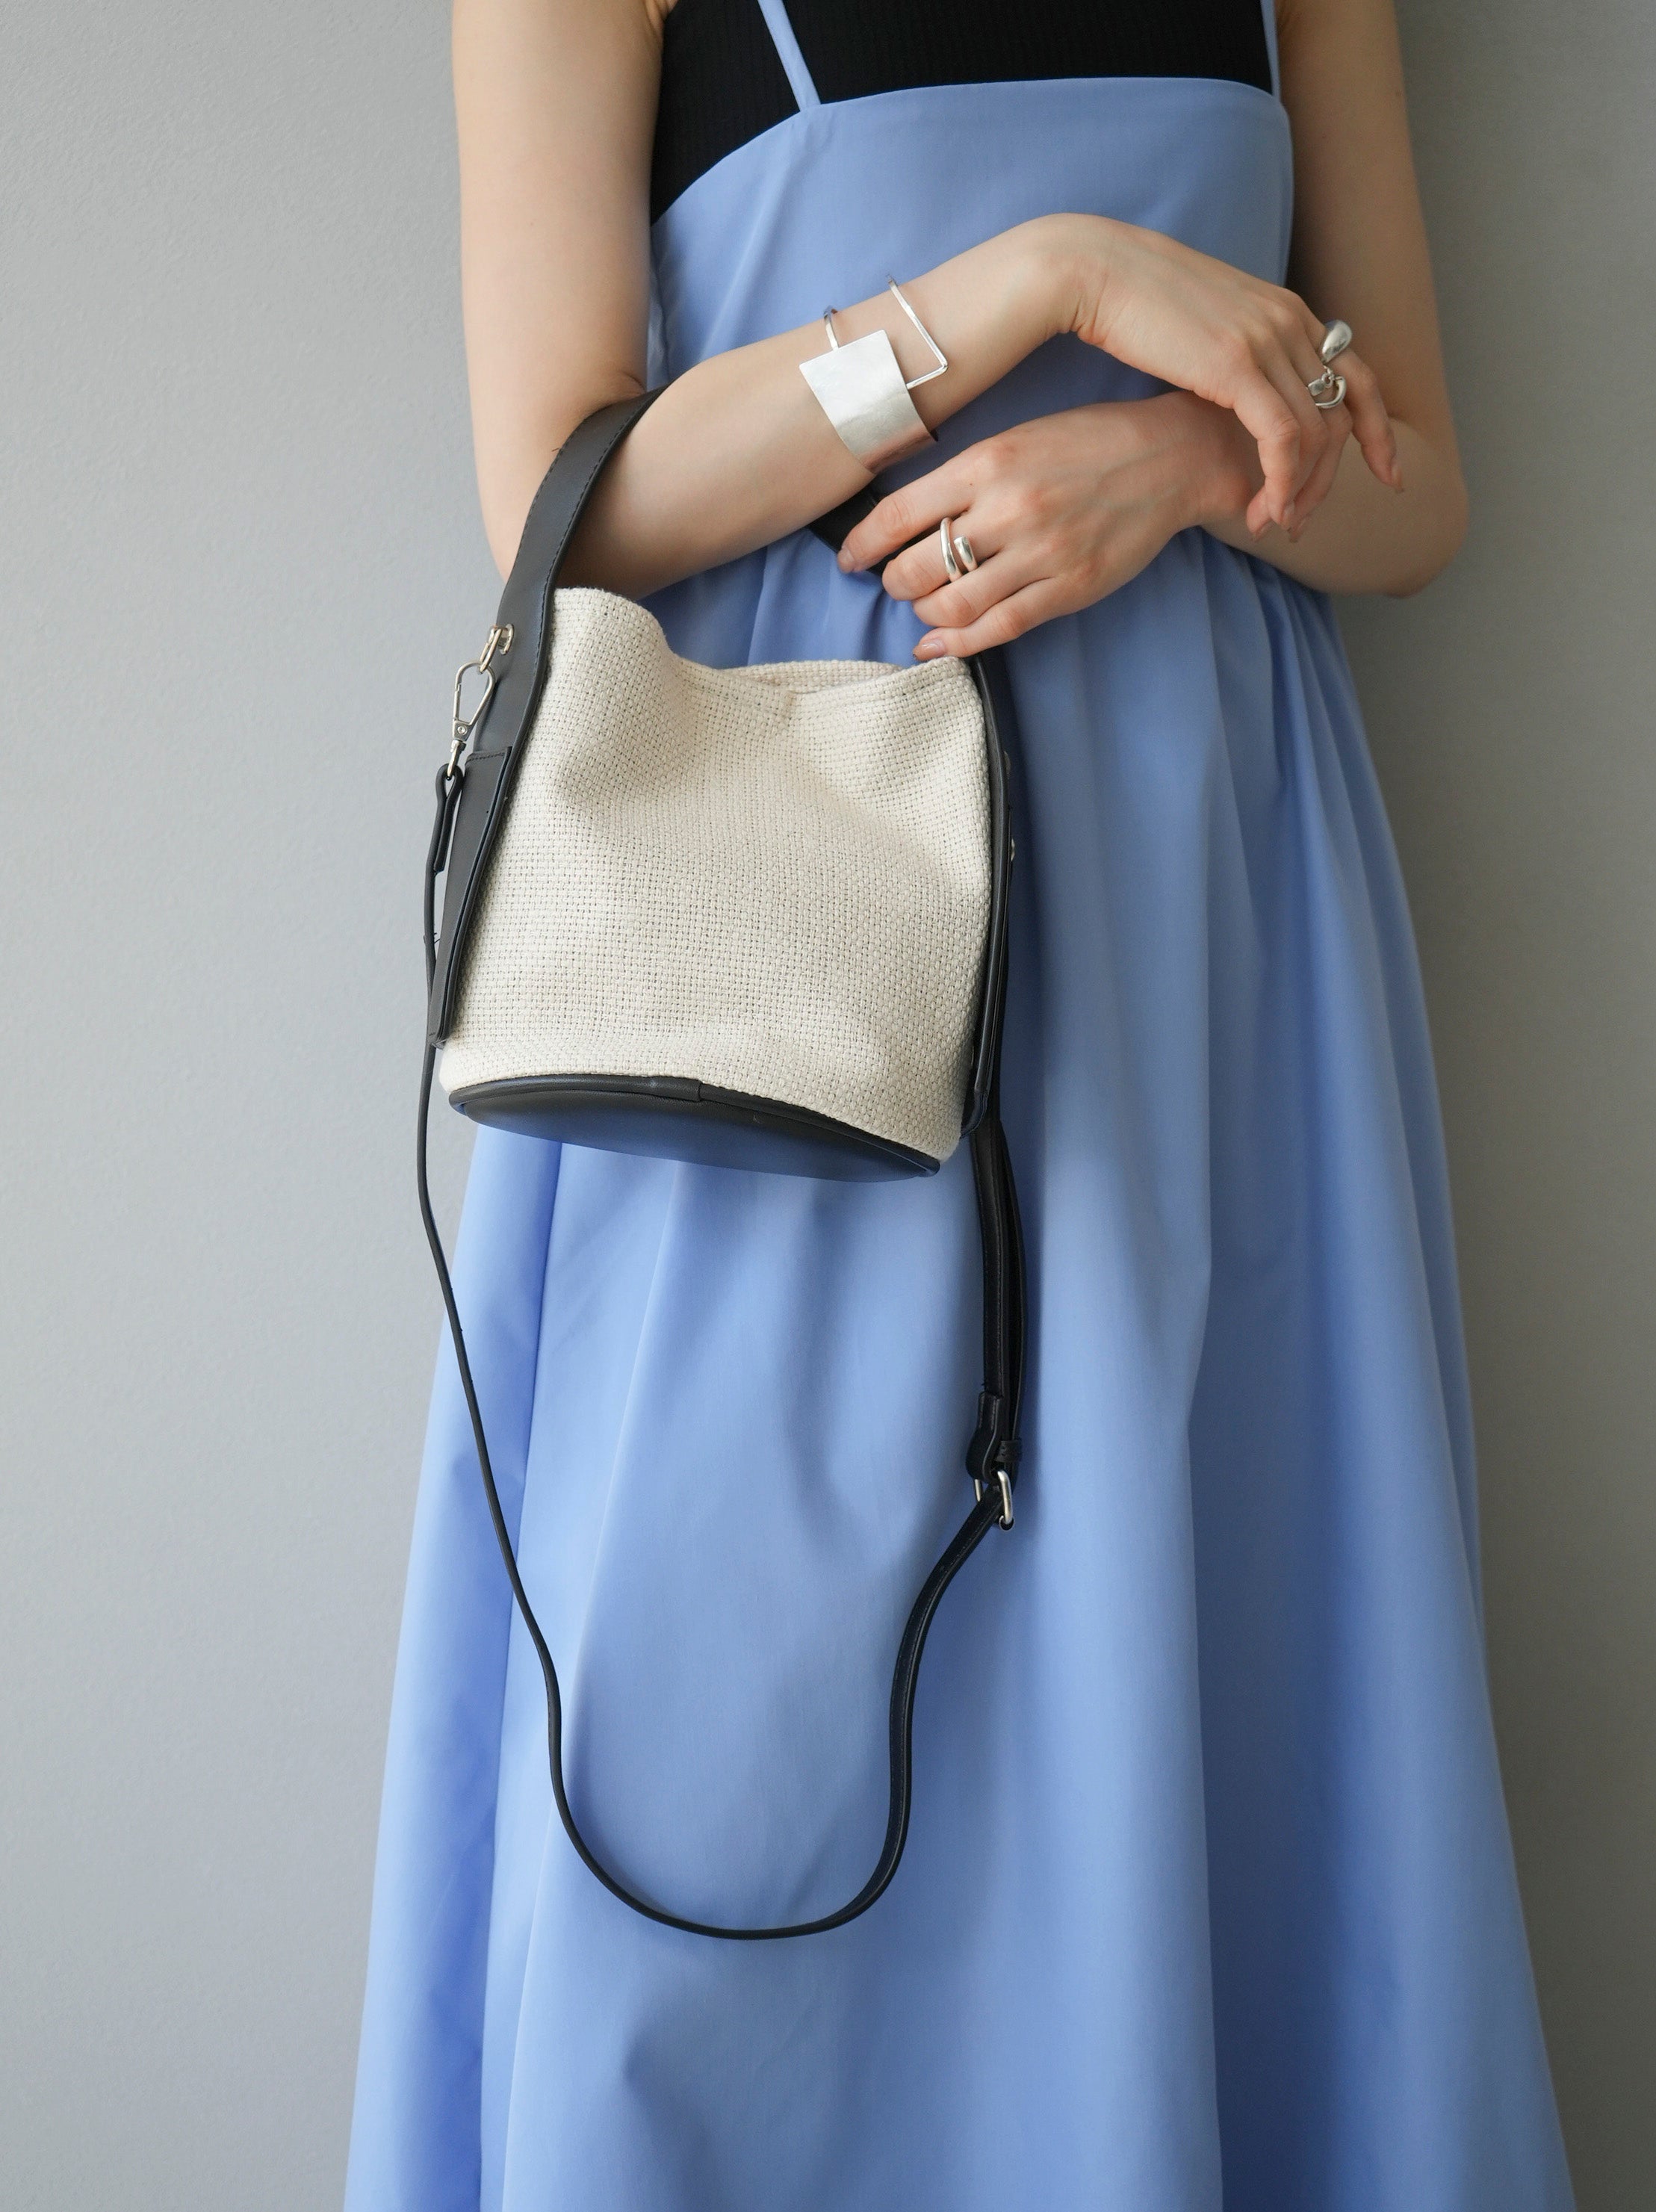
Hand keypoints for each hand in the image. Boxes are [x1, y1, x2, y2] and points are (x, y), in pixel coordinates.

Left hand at [839, 395, 1253, 656]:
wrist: (1170, 458)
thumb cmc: (1087, 443)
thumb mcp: (1016, 439)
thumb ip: (963, 478)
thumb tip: (905, 519)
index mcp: (987, 463)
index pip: (898, 514)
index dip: (862, 545)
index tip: (850, 559)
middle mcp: (1009, 509)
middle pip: (917, 567)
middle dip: (894, 582)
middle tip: (896, 581)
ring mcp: (1040, 554)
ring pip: (952, 605)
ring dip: (924, 613)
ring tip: (923, 605)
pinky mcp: (1067, 589)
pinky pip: (997, 629)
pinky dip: (956, 644)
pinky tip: (936, 643)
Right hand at [1039, 213, 1399, 536]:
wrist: (1092, 268)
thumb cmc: (1129, 302)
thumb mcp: (1202, 325)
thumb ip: (1232, 353)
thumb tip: (1232, 389)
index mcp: (1285, 310)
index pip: (1357, 375)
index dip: (1376, 431)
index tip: (1386, 473)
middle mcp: (1289, 321)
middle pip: (1344, 413)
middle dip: (1331, 479)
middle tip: (1302, 523)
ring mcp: (1268, 339)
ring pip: (1318, 434)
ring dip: (1300, 492)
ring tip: (1273, 525)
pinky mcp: (1238, 364)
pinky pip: (1283, 439)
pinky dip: (1280, 483)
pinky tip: (1262, 511)